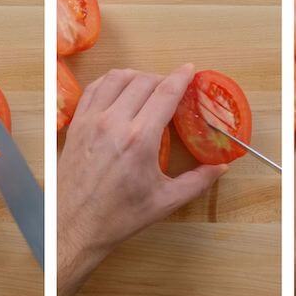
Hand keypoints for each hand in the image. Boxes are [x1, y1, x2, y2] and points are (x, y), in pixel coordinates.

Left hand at [57, 64, 227, 295]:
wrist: (74, 226)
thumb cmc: (120, 216)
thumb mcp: (165, 201)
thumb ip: (197, 181)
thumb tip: (221, 168)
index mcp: (139, 140)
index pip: (165, 93)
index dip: (181, 77)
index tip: (190, 69)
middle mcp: (113, 123)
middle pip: (143, 81)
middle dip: (162, 79)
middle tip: (172, 89)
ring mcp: (90, 121)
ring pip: (116, 78)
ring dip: (136, 76)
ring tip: (147, 86)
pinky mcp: (75, 125)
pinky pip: (93, 89)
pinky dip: (109, 82)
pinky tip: (119, 91)